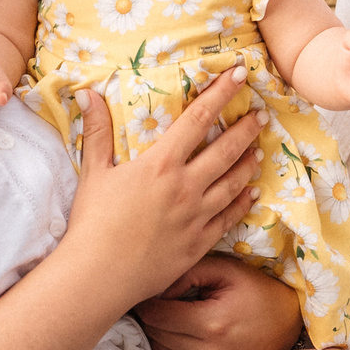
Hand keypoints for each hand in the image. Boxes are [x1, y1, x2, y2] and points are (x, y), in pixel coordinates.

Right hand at [61, 70, 261, 307]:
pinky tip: (251, 193)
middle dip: (246, 128)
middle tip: (261, 114)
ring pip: (234, 182)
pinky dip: (243, 202)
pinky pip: (229, 217)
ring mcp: (196, 216)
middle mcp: (186, 186)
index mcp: (161, 164)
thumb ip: (97, 132)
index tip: (241, 74)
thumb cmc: (92, 223)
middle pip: (226, 149)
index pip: (199, 118)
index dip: (222, 92)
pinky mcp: (199, 242)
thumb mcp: (93, 172)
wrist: (98, 276)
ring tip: (259, 151)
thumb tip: (88, 93)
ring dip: (249, 163)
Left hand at [137, 255, 300, 349]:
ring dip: (161, 337)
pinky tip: (186, 340)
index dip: (148, 301)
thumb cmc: (256, 292)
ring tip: (174, 321)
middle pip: (156, 336)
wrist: (289, 326)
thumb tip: (154, 290)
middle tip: (162, 304)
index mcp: (211, 324)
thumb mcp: (225, 270)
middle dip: (153, 318)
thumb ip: (186, 273)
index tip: (152, 293)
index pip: (155, 315)